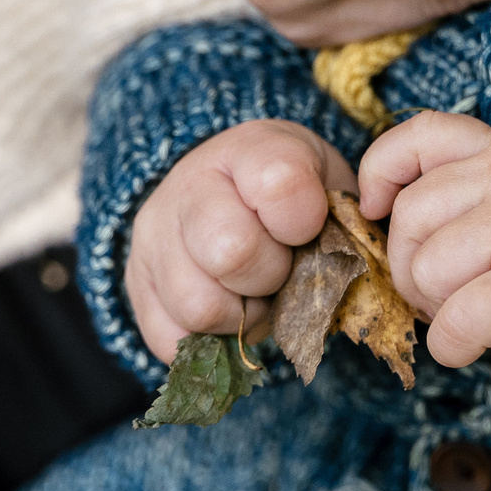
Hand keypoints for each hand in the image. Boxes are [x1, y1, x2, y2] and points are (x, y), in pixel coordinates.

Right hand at [126, 120, 356, 363]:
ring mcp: (154, 237)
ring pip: (200, 307)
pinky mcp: (136, 285)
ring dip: (242, 314)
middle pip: (231, 251)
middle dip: (271, 273)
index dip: (304, 221)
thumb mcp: (326, 182)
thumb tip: (355, 277)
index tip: (306, 226)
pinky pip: (173, 341)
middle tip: (280, 267)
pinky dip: (210, 341)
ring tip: (254, 291)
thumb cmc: (292, 195)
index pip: (280, 185)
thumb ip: (344, 217)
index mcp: (248, 149)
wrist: (227, 190)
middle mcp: (188, 186)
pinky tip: (227, 308)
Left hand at [359, 111, 490, 376]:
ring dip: (438, 307)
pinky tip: (474, 347)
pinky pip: (459, 318)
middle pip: (411, 216)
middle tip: (446, 297)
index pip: (423, 135)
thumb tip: (393, 225)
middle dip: (411, 269)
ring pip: (428, 266)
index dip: (382, 169)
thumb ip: (476, 199)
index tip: (377, 208)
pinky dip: (453, 344)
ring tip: (475, 316)